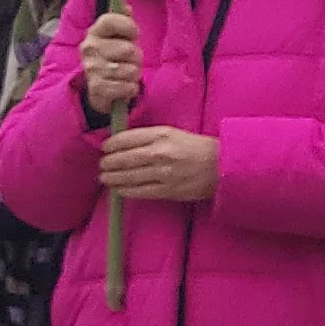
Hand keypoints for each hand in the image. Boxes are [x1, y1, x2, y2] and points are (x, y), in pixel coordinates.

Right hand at [81, 8, 142, 118]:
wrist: (99, 88)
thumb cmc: (113, 57)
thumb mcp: (118, 37)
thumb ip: (123, 21)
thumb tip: (127, 8)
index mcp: (94, 32)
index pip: (110, 20)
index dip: (128, 26)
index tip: (134, 34)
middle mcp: (89, 48)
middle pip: (128, 48)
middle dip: (136, 56)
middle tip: (129, 60)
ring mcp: (91, 69)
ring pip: (130, 70)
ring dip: (134, 74)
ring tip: (126, 74)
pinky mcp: (97, 88)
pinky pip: (128, 87)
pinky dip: (131, 89)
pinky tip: (124, 86)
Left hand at [98, 127, 220, 202]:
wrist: (223, 166)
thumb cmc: (197, 147)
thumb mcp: (173, 133)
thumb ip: (149, 137)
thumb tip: (123, 143)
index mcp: (162, 134)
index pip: (127, 138)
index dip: (111, 144)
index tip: (104, 148)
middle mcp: (161, 153)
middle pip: (124, 158)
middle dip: (108, 163)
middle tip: (102, 165)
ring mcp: (164, 173)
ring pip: (129, 176)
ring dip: (112, 178)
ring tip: (105, 178)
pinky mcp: (168, 190)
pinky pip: (140, 192)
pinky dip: (126, 191)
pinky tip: (118, 189)